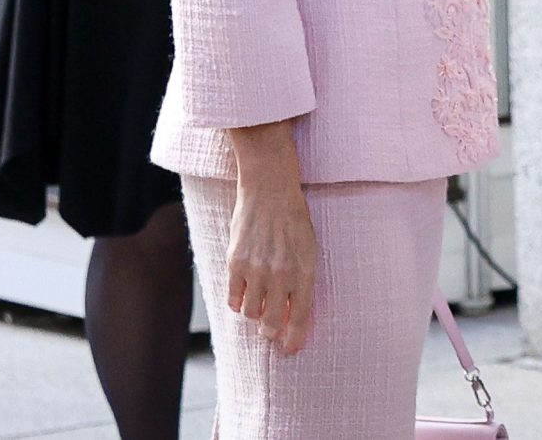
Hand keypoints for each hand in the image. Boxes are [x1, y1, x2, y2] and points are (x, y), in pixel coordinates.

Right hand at [223, 122, 316, 353]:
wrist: (270, 191)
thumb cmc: (293, 220)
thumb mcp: (308, 249)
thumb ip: (302, 281)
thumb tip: (294, 313)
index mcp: (305, 271)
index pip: (300, 316)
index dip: (294, 338)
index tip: (290, 350)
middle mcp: (281, 274)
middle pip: (273, 322)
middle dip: (272, 332)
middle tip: (270, 332)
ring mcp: (257, 270)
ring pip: (250, 313)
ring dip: (254, 315)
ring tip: (258, 305)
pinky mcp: (235, 264)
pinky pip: (233, 299)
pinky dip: (237, 302)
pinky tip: (243, 294)